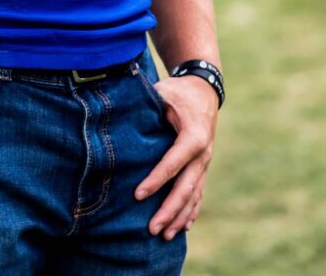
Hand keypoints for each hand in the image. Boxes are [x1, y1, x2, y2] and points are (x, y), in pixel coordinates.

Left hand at [135, 74, 218, 239]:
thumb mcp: (164, 92)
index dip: (156, 180)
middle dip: (169, 209)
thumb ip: (147, 103)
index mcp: (194, 135)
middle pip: (186, 187)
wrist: (203, 90)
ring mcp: (205, 162)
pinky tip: (183, 228)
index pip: (173, 163)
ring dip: (179, 216)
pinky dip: (191, 211)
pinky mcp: (203, 166)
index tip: (138, 195)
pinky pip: (198, 193)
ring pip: (194, 195)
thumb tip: (120, 108)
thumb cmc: (178, 91)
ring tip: (163, 235)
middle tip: (151, 228)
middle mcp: (203, 153)